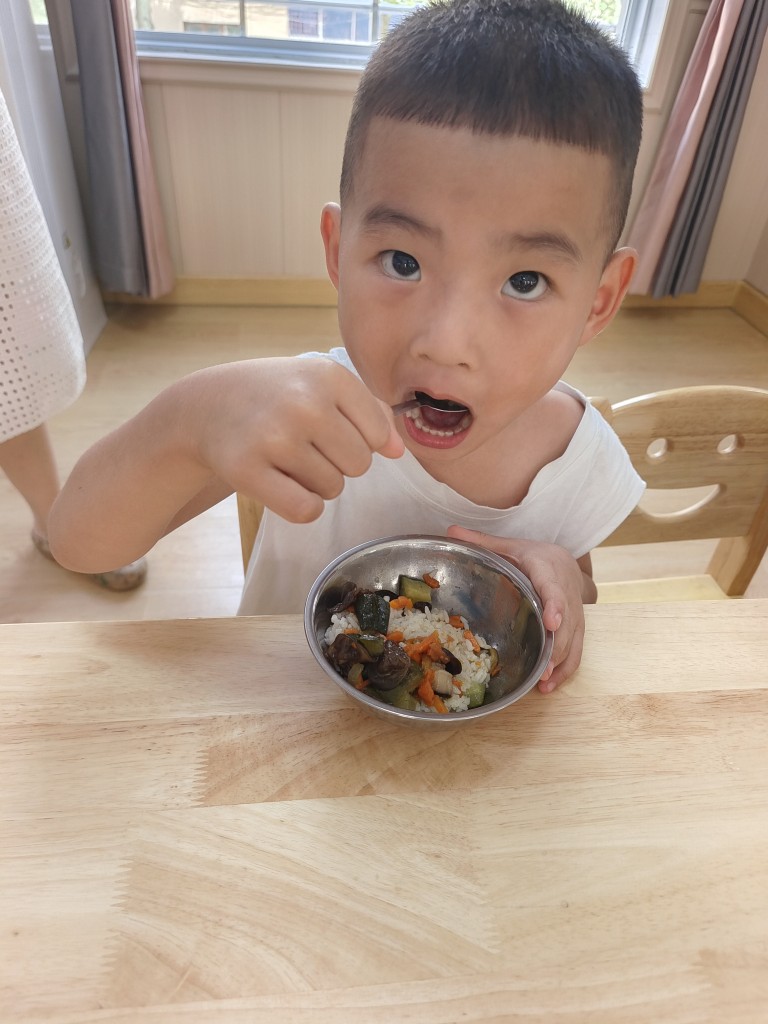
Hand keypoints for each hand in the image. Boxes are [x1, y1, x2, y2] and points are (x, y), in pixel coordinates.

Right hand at [188, 356, 403, 522]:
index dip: (360, 439)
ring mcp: (274, 437)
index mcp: (328, 376)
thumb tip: (397, 450)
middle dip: (339, 463)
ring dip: (317, 483)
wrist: (207, 405)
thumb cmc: (276, 396)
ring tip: (289, 460)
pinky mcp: (247, 470)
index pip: (378, 433)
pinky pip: (305, 510)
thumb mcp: (322, 383)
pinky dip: (302, 507)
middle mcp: (303, 403)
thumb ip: (369, 411)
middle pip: (359, 465)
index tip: (331, 429)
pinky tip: (284, 486)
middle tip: (306, 446)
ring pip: (333, 488)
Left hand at [446, 526, 593, 692]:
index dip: (555, 606)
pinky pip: (577, 651)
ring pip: (573, 640)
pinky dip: (565, 669)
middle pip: (567, 623)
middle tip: (543, 669)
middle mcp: (566, 593)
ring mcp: (575, 613)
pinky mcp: (577, 628)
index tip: (552, 622)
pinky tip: (548, 685)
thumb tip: (450, 530)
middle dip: (557, 647)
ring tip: (543, 683)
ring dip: (560, 663)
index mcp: (548, 570)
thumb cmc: (534, 556)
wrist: (567, 561)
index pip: (554, 588)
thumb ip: (481, 541)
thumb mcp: (510, 546)